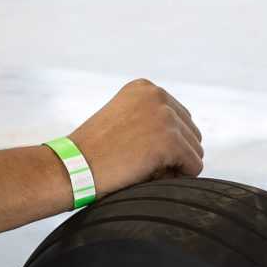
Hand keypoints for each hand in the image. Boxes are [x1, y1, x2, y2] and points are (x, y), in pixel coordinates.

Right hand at [69, 80, 203, 194]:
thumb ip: (150, 119)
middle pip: (191, 133)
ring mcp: (165, 115)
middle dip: (173, 155)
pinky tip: (150, 177)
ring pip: (195, 151)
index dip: (163, 144)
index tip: (134, 150)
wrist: (72, 167)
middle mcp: (157, 94)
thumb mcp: (122, 119)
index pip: (180, 119)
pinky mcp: (170, 139)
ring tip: (141, 169)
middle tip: (139, 164)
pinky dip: (179, 179)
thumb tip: (190, 141)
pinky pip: (194, 167)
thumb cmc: (93, 153)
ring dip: (174, 167)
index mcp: (145, 87)